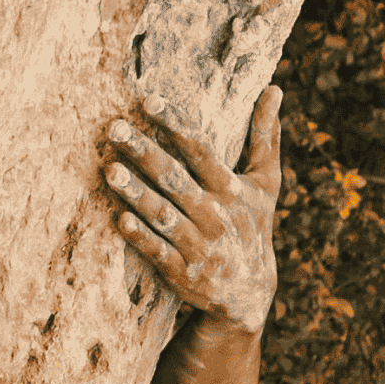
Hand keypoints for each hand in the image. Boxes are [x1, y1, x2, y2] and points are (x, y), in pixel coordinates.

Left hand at [104, 86, 282, 333]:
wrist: (248, 294)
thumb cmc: (253, 226)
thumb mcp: (265, 183)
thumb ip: (265, 136)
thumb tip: (274, 89)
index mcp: (232, 189)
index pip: (201, 150)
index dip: (175, 125)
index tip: (148, 101)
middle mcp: (215, 216)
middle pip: (175, 178)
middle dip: (144, 152)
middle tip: (114, 128)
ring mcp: (198, 246)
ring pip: (163, 214)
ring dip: (137, 193)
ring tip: (110, 170)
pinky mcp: (183, 272)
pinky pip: (159, 252)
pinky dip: (142, 237)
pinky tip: (120, 219)